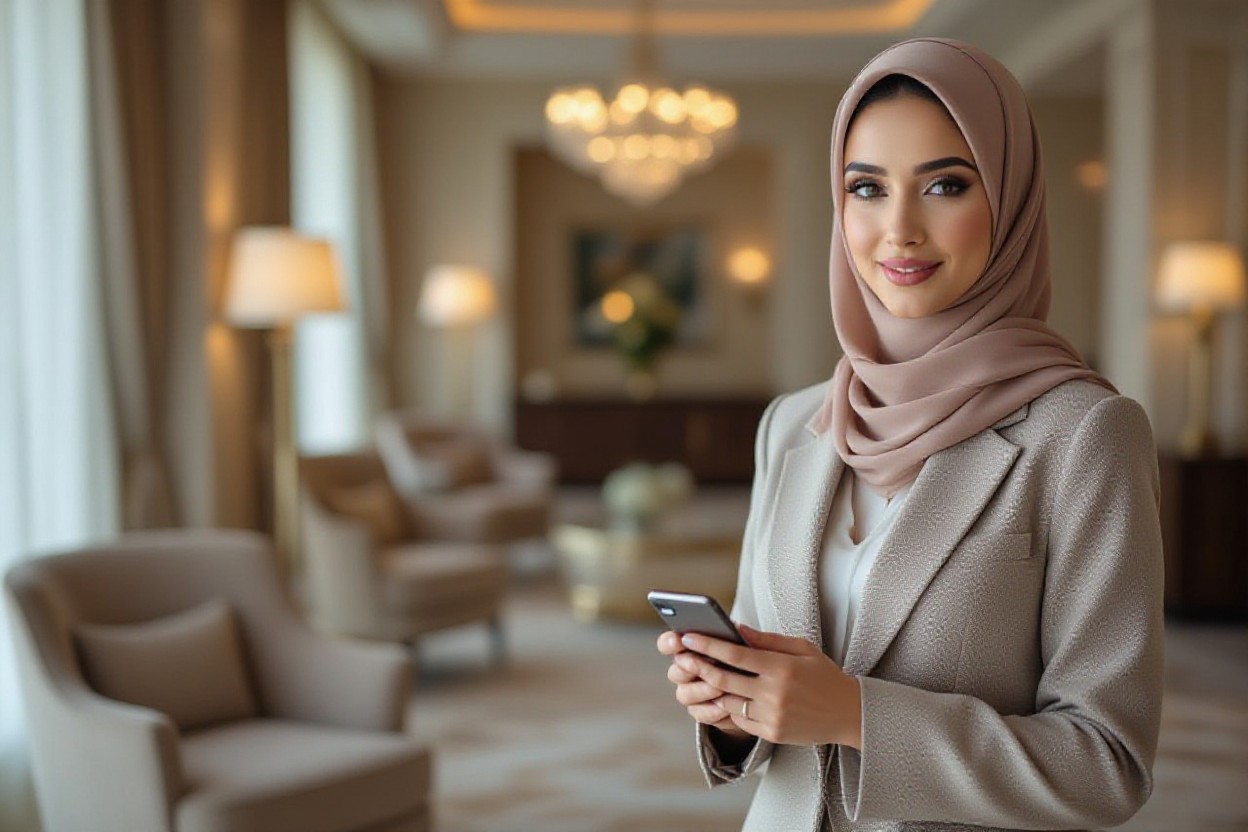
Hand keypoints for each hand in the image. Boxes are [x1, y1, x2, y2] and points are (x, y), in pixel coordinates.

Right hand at [656, 630, 750, 738]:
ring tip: (720, 688)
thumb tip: (739, 628)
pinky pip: (700, 714)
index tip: (680, 639)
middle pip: (675, 671)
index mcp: (693, 647)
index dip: (670, 642)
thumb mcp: (760, 648)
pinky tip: (725, 707)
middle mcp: (687, 670)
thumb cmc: (758, 664)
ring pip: (685, 694)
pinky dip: (712, 710)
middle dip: (688, 667)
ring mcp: (692, 692)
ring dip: (702, 690)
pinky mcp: (702, 712)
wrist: (766, 695)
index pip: (669, 643)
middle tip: (703, 662)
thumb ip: (751, 639)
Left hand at [675, 624, 862, 749]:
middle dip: (698, 667)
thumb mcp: (802, 649)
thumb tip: (736, 628)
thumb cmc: (824, 676)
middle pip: (724, 680)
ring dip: (709, 689)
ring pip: (727, 702)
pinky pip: (739, 720)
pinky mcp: (770, 733)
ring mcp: (771, 716)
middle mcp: (774, 693)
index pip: (736, 654)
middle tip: (681, 657)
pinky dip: (726, 708)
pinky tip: (719, 697)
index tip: (689, 637)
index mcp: (782, 668)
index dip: (708, 645)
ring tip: (695, 676)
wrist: (849, 714)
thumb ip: (768, 639)